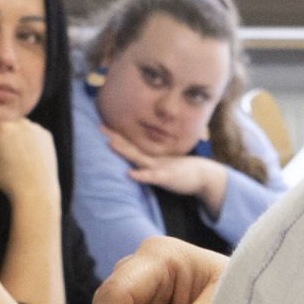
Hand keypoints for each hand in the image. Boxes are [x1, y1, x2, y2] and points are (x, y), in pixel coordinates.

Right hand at [0, 117, 58, 208]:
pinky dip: (26, 140)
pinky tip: (23, 155)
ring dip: (9, 137)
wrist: (36, 192)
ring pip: (15, 129)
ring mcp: (35, 128)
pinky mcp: (46, 135)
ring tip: (8, 157)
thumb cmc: (7, 179)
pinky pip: (31, 134)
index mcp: (0, 127)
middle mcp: (19, 122)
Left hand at [102, 128, 228, 215]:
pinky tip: (130, 174)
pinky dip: (141, 175)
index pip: (131, 145)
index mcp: (151, 157)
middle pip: (131, 147)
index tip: (102, 126)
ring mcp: (159, 167)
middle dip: (115, 137)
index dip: (117, 136)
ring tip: (110, 144)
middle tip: (100, 126)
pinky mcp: (166, 178)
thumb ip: (151, 164)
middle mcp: (153, 159)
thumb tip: (136, 163)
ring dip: (124, 151)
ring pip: (139, 158)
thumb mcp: (164, 166)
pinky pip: (152, 177)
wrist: (204, 175)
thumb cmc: (182, 171)